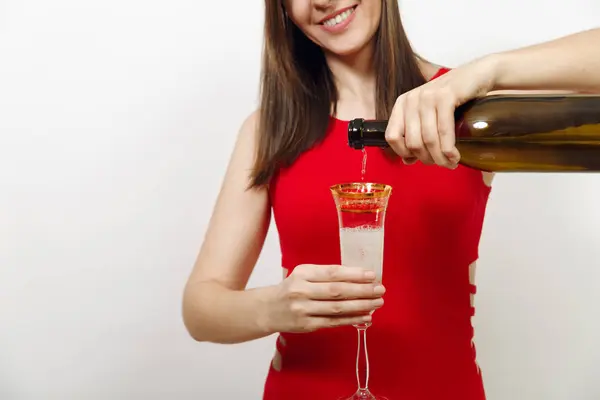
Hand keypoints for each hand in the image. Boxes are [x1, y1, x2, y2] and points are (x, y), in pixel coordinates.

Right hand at [264, 264, 384, 332]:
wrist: (268, 309)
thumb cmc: (291, 288)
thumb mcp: (303, 274)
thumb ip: (325, 275)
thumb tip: (358, 277)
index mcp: (303, 273)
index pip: (332, 273)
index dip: (354, 274)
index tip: (372, 275)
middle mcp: (302, 290)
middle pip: (337, 291)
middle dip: (362, 290)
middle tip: (380, 290)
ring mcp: (304, 309)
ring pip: (337, 308)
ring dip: (360, 305)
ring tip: (377, 303)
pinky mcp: (306, 325)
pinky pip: (333, 322)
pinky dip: (351, 320)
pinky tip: (365, 317)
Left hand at [385, 57, 498, 167]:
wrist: (478, 75)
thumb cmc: (454, 99)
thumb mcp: (429, 115)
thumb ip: (416, 135)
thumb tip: (407, 161)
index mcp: (402, 104)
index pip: (391, 136)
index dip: (404, 153)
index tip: (418, 160)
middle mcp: (411, 99)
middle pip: (412, 142)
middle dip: (428, 159)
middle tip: (442, 163)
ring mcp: (428, 96)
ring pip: (428, 139)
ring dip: (440, 158)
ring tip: (451, 163)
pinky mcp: (445, 96)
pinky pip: (443, 131)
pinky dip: (449, 149)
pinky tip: (454, 156)